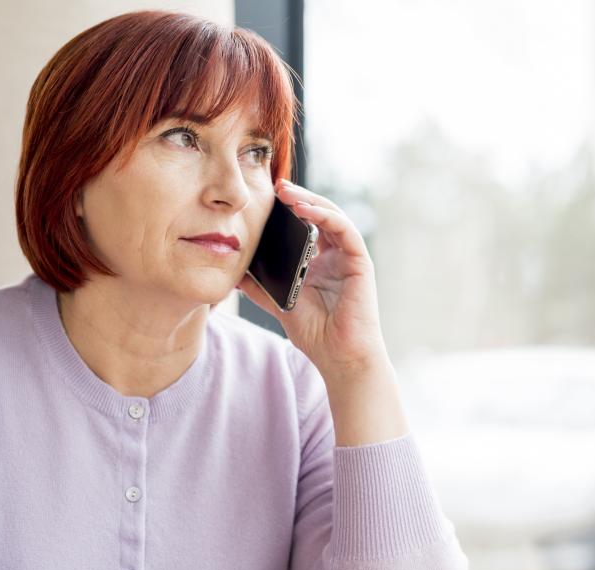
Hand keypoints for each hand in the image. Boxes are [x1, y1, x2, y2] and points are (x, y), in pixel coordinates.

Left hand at [237, 179, 387, 379]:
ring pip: (333, 216)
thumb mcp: (280, 305)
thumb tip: (234, 274)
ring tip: (287, 193)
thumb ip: (261, 288)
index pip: (306, 226)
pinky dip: (325, 216)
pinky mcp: (360, 262)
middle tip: (276, 185)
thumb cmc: (316, 335)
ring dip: (310, 201)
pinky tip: (304, 210)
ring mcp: (350, 258)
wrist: (339, 357)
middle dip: (299, 198)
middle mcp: (337, 256)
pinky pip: (344, 230)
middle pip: (320, 215)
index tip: (267, 198)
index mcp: (321, 263)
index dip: (290, 210)